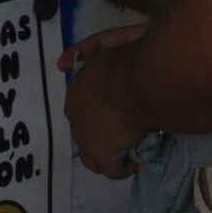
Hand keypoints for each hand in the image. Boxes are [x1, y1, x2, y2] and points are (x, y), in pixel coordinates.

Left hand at [60, 24, 150, 178]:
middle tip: (128, 130)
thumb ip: (91, 49)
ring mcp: (85, 136)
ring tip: (132, 147)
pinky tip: (139, 159)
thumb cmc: (136, 58)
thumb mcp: (111, 42)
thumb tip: (63, 64)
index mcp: (77, 86)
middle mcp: (74, 111)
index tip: (121, 110)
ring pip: (93, 156)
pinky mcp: (102, 154)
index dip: (101, 111)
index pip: (81, 107)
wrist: (148, 78)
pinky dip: (125, 167)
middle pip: (85, 131)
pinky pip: (113, 170)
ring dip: (111, 154)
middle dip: (103, 134)